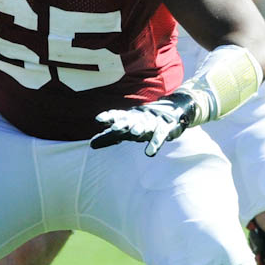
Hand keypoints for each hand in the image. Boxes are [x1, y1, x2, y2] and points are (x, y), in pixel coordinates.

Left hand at [90, 91, 204, 157]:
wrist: (173, 111)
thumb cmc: (143, 123)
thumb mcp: (127, 129)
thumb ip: (109, 137)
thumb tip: (91, 144)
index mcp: (129, 117)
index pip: (118, 116)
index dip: (109, 116)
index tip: (99, 119)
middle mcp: (139, 118)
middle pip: (129, 120)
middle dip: (122, 124)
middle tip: (114, 128)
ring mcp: (152, 123)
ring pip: (145, 126)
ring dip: (140, 129)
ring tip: (134, 133)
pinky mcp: (165, 129)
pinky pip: (159, 137)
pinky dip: (155, 144)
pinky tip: (149, 153)